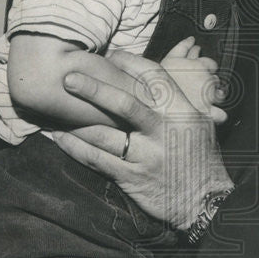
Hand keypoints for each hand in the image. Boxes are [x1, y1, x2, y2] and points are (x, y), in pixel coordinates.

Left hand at [51, 52, 232, 227]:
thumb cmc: (202, 156)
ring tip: (54, 110)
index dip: (130, 63)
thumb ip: (182, 98)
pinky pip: (98, 160)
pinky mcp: (132, 177)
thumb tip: (161, 76)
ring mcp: (146, 155)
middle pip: (124, 104)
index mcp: (181, 112)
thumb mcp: (202, 121)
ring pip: (104, 134)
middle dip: (94, 89)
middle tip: (68, 77)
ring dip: (77, 123)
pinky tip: (60, 138)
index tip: (112, 56)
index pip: (154, 78)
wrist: (204, 200)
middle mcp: (163, 131)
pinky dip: (76, 148)